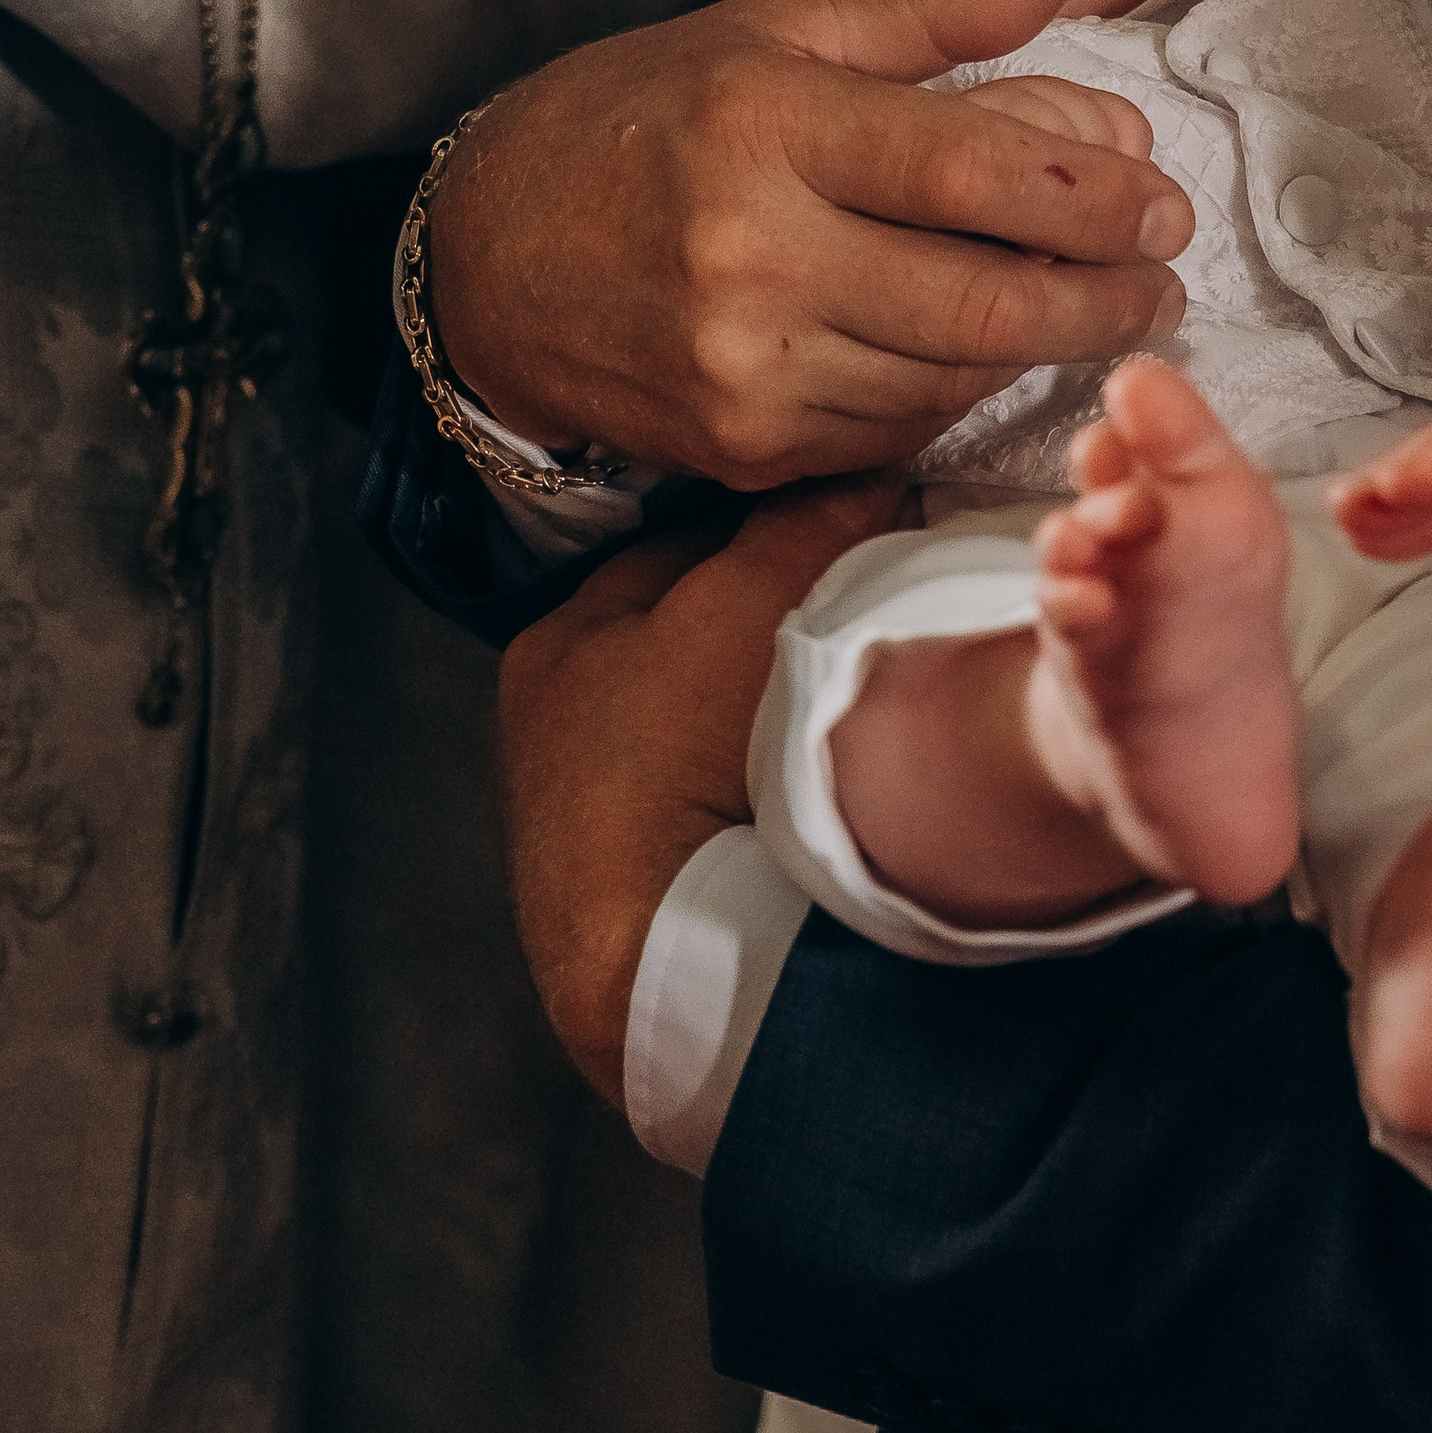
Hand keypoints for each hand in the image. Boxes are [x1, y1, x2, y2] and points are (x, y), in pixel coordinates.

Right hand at [428, 0, 1192, 489]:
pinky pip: (893, 430)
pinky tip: (983, 350)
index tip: (1163, 199)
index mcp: (769, 122)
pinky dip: (956, 391)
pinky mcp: (739, 446)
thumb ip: (933, 7)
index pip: (973, 168)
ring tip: (1100, 307)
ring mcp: (743, 363)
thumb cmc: (644, 120)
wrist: (485, 257)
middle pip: (985, 300)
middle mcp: (752, 250)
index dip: (1092, 193)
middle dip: (1104, 298)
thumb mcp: (775, 32)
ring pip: (951, 377)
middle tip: (1162, 277)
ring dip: (1045, 349)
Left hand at [498, 470, 906, 1099]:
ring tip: (868, 701)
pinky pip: (737, 805)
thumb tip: (868, 464)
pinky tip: (842, 788)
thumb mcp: (742, 605)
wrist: (668, 968)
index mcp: (556, 646)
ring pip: (720, 727)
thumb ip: (802, 523)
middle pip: (699, 640)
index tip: (852, 522)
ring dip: (785, 710)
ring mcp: (603, 829)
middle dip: (777, 619)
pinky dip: (783, 787)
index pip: (682, 549)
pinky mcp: (654, 903)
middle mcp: (561, 733)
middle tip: (875, 605)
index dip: (770, 528)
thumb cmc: (677, 759)